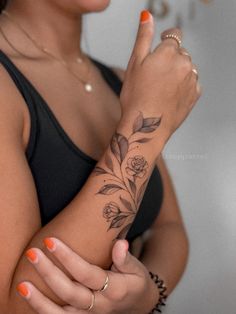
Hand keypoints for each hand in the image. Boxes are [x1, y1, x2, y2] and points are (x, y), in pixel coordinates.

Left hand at [17, 239, 158, 313]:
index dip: (67, 258)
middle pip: (69, 291)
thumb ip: (126, 258)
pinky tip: (29, 301)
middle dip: (48, 273)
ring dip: (39, 301)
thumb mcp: (137, 269)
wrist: (138, 308)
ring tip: (22, 285)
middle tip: (32, 253)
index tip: (50, 241)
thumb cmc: (135, 282)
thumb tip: (120, 244)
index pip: (86, 273)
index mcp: (114, 289)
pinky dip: (43, 313)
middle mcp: (99, 306)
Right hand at [120, 10, 200, 142]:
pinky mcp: (195, 95)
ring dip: (177, 72)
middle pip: (180, 53)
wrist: (146, 125)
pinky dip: (183, 86)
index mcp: (169, 52)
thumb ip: (143, 37)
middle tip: (154, 76)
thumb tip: (146, 17)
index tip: (161, 46)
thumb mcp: (134, 63)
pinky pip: (192, 83)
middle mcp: (184, 63)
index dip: (166, 40)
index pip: (174, 36)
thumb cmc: (136, 97)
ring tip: (161, 88)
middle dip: (170, 59)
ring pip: (186, 68)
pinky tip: (170, 95)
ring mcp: (192, 80)